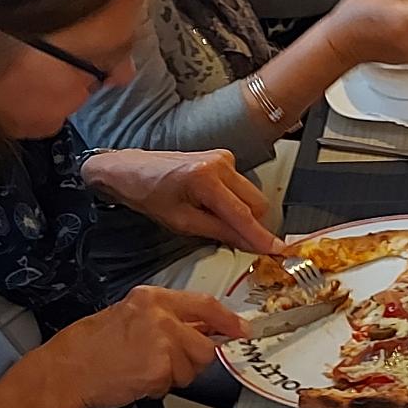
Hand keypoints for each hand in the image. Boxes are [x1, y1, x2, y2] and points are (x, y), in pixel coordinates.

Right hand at [34, 286, 245, 407]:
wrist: (65, 370)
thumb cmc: (90, 345)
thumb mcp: (129, 315)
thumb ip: (166, 317)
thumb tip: (201, 327)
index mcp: (153, 298)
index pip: (206, 305)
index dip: (227, 321)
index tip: (241, 330)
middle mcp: (161, 317)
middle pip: (205, 345)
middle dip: (194, 360)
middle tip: (168, 364)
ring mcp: (161, 344)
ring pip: (192, 368)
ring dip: (174, 376)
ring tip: (143, 369)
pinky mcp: (158, 370)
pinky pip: (173, 385)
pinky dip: (158, 388)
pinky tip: (135, 380)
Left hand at [82, 149, 280, 254]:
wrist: (131, 170)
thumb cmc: (148, 194)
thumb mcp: (181, 222)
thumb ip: (218, 232)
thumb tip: (248, 244)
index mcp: (205, 179)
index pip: (242, 214)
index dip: (260, 236)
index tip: (277, 250)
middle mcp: (221, 163)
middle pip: (256, 203)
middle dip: (252, 225)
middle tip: (234, 240)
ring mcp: (224, 157)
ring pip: (252, 195)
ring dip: (242, 213)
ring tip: (213, 218)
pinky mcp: (224, 157)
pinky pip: (242, 186)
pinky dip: (235, 201)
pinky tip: (213, 204)